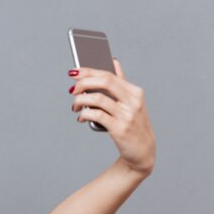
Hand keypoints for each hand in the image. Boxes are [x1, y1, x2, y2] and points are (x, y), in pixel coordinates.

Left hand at [69, 59, 155, 176]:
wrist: (142, 151)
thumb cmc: (133, 125)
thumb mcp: (132, 102)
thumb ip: (122, 83)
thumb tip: (114, 62)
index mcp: (135, 92)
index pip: (109, 75)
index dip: (89, 71)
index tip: (73, 72)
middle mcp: (133, 101)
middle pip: (104, 82)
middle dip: (83, 83)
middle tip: (71, 90)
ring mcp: (127, 115)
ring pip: (97, 99)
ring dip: (80, 101)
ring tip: (75, 106)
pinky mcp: (120, 129)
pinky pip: (96, 115)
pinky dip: (84, 114)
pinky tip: (81, 118)